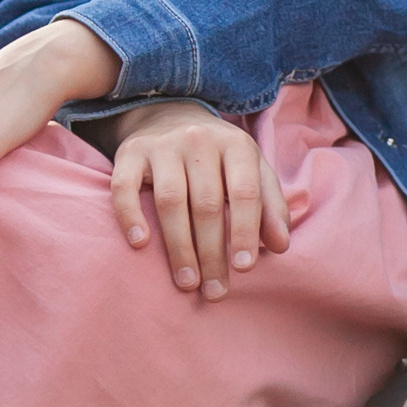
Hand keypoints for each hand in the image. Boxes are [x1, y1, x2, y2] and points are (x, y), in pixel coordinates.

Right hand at [107, 102, 289, 298]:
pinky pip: (125, 186)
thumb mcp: (251, 170)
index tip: (244, 268)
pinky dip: (131, 215)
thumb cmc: (218, 157)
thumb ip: (270, 206)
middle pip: (207, 202)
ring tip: (187, 282)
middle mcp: (199, 140)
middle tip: (215, 291)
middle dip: (212, 252)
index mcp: (235, 144)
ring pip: (170, 199)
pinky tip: (140, 244)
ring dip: (179, 247)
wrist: (170, 115)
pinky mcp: (130, 152)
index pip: (244, 190)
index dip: (245, 230)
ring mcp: (163, 145)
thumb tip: (281, 246)